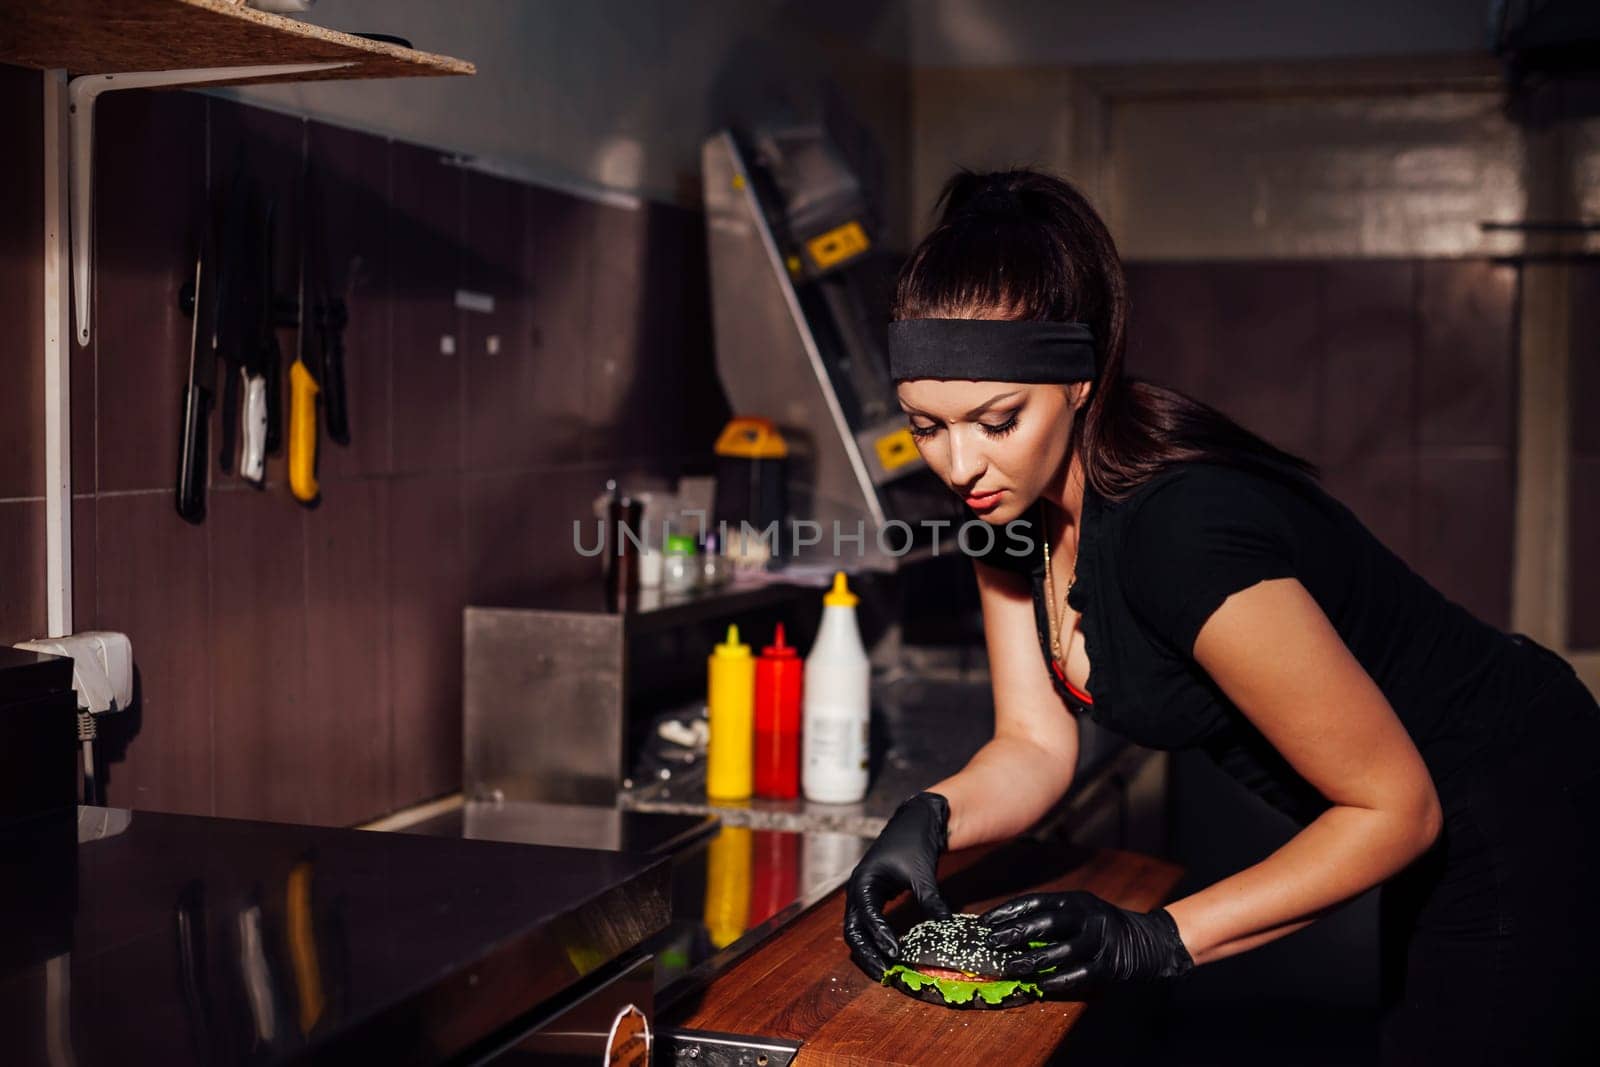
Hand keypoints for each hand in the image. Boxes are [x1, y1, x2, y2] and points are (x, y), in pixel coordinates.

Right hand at [843, 792, 952, 978]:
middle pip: (853, 930)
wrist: (916, 820)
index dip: (880, 936)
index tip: (895, 954)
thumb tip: (945, 926)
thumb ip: (930, 900)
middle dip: (867, 953)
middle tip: (885, 974)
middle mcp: (858, 890)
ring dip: (870, 950)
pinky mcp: (874, 897)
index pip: (866, 915)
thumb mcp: (922, 873)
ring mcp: (863, 894)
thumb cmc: (914, 842)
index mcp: (863, 881)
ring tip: (887, 970)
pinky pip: (868, 924)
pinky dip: (876, 939)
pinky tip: (892, 952)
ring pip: (858, 930)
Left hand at [980, 890, 1192, 996]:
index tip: (984, 922)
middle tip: (992, 943)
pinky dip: (1058, 980)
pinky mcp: (1109, 963)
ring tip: (1010, 968)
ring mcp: (1099, 939)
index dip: (1008, 911)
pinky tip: (1040, 985)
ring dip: (1033, 960)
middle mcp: (1087, 915)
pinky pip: (1079, 973)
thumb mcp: (1079, 913)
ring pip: (1061, 950)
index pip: (1035, 902)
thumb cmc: (1103, 928)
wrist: (1150, 942)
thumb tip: (1008, 930)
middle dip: (1016, 932)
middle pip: (1047, 922)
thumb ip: (1050, 919)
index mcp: (1075, 900)